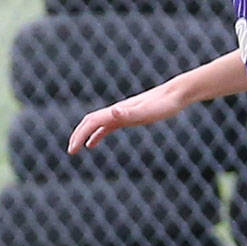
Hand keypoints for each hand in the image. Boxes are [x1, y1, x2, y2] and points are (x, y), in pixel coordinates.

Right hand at [67, 84, 185, 153]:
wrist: (175, 94)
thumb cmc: (163, 105)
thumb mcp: (147, 111)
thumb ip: (129, 112)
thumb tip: (113, 112)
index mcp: (117, 111)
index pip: (91, 122)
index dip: (79, 135)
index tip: (72, 150)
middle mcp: (116, 111)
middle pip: (89, 121)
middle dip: (78, 135)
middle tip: (70, 151)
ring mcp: (121, 113)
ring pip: (96, 124)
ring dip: (84, 134)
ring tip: (76, 148)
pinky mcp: (128, 116)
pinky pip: (107, 126)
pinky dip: (97, 134)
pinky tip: (94, 143)